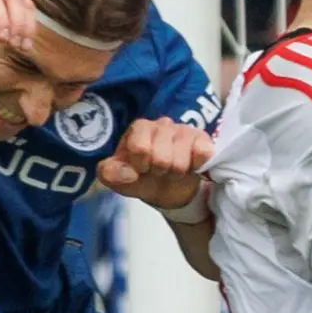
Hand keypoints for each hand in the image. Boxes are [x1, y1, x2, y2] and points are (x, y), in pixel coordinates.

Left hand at [96, 117, 214, 209]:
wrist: (168, 188)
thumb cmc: (141, 177)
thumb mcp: (118, 178)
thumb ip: (109, 173)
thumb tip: (129, 173)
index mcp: (139, 128)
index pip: (140, 148)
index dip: (141, 166)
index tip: (142, 169)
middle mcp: (162, 124)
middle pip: (161, 158)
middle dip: (159, 172)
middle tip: (158, 171)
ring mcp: (184, 130)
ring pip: (180, 162)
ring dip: (175, 173)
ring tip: (172, 170)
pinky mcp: (203, 139)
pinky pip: (202, 154)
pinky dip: (196, 166)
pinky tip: (190, 165)